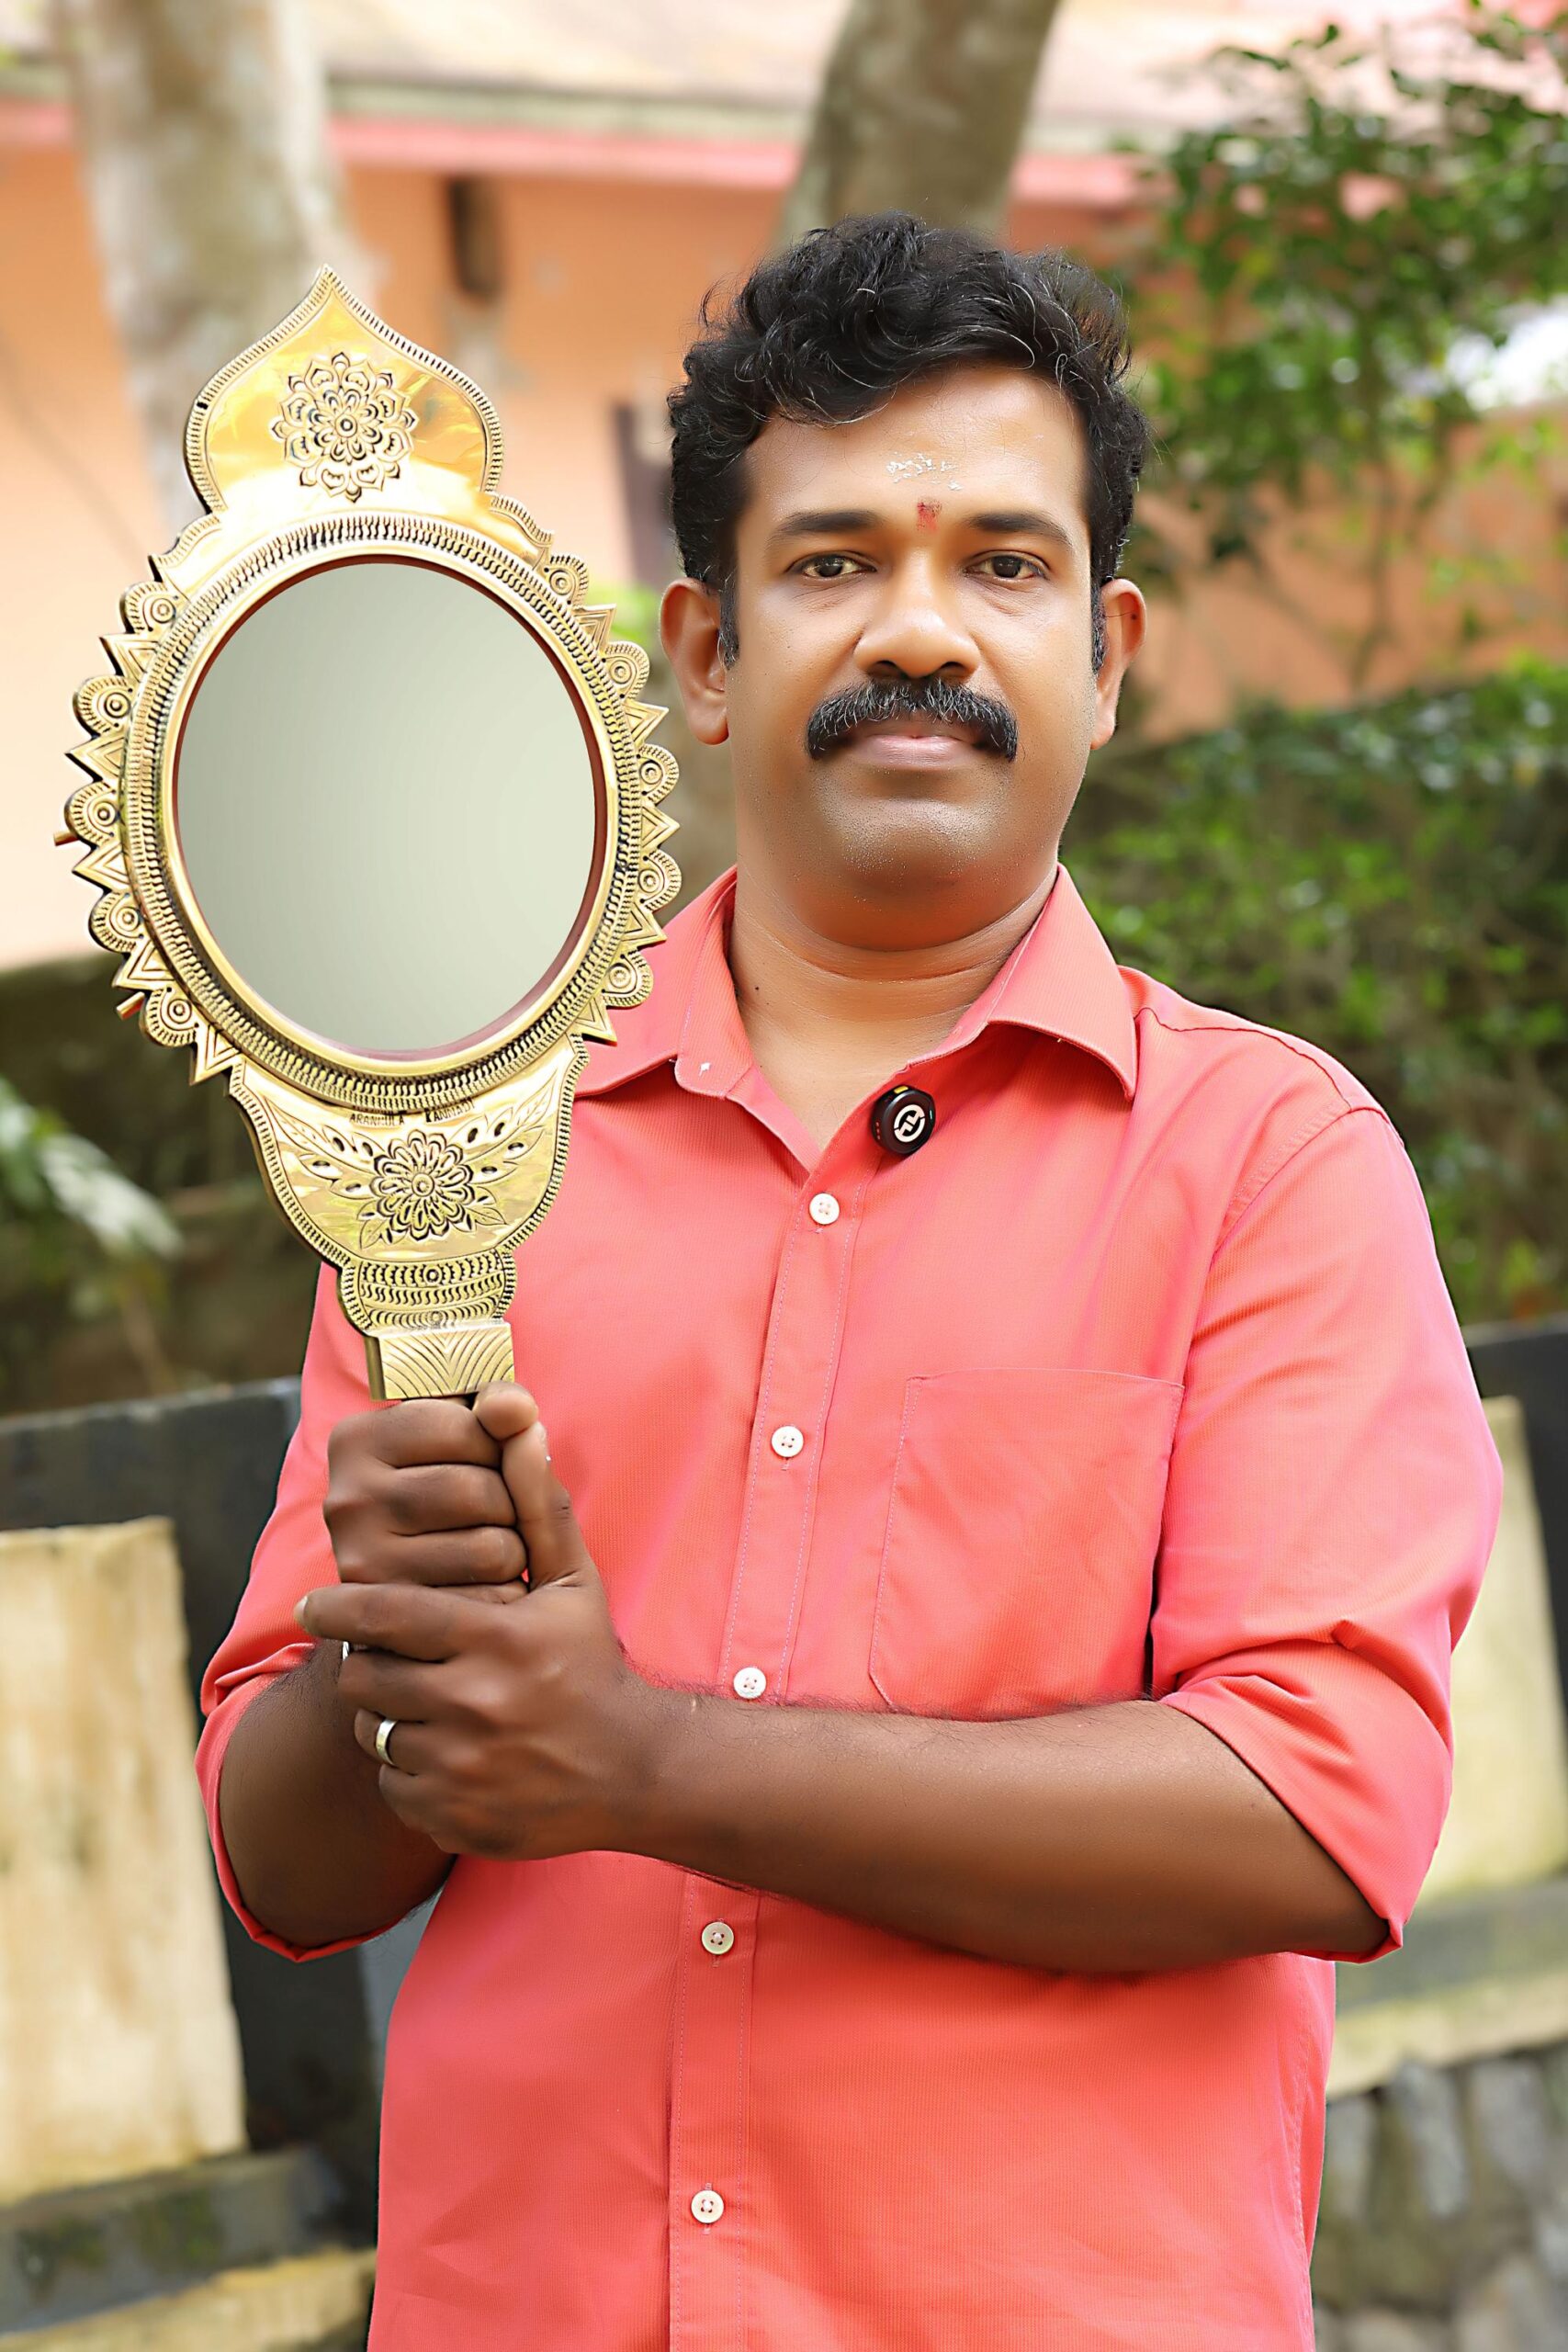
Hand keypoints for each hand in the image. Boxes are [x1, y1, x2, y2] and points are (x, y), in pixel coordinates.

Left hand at [297, 1412, 670, 1860]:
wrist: (633, 1770)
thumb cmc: (591, 1661)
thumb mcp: (573, 1581)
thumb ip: (535, 1502)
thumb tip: (517, 1419)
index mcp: (496, 1639)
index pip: (387, 1613)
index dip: (340, 1605)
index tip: (310, 1601)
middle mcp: (475, 1705)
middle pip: (366, 1674)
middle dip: (366, 1659)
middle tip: (382, 1654)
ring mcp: (461, 1768)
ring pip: (374, 1730)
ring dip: (385, 1712)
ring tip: (421, 1700)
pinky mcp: (452, 1817)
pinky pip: (391, 1782)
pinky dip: (404, 1766)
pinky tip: (444, 1748)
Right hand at [323, 1385, 541, 1598]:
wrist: (418, 1602)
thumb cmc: (452, 1496)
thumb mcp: (469, 1438)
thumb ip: (503, 1410)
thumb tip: (517, 1408)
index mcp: (356, 1440)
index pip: (468, 1426)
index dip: (498, 1445)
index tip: (482, 1458)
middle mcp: (346, 1499)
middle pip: (477, 1490)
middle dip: (508, 1504)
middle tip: (488, 1514)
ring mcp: (362, 1563)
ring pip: (490, 1548)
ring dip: (513, 1551)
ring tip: (485, 1549)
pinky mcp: (399, 1622)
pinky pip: (488, 1598)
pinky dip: (505, 1593)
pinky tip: (481, 1587)